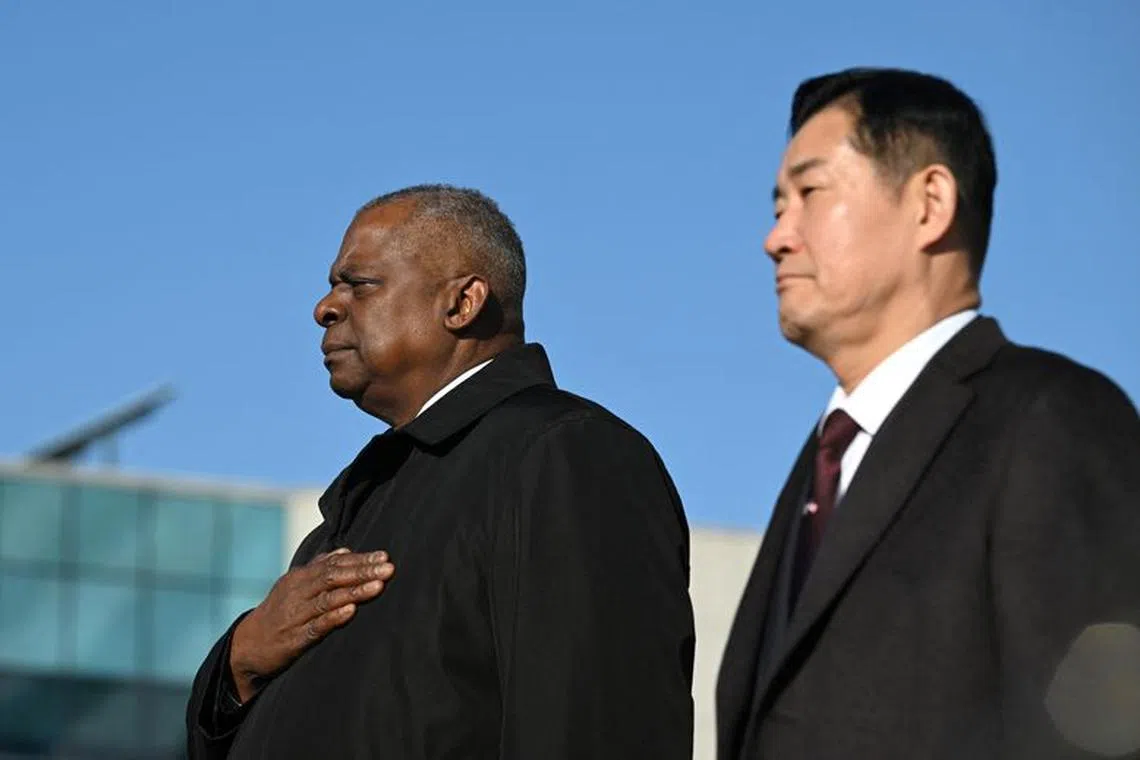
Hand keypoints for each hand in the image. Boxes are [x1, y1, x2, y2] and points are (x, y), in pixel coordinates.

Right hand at [229, 548, 394, 702]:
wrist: (247, 645)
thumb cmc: (279, 612)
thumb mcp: (294, 585)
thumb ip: (318, 567)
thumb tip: (346, 551)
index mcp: (300, 577)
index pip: (334, 564)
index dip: (360, 560)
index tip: (384, 557)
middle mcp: (297, 593)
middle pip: (333, 578)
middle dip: (363, 572)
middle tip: (388, 569)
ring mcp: (295, 616)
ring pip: (327, 600)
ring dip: (354, 592)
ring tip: (378, 586)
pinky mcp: (294, 640)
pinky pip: (316, 627)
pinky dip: (333, 618)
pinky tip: (351, 612)